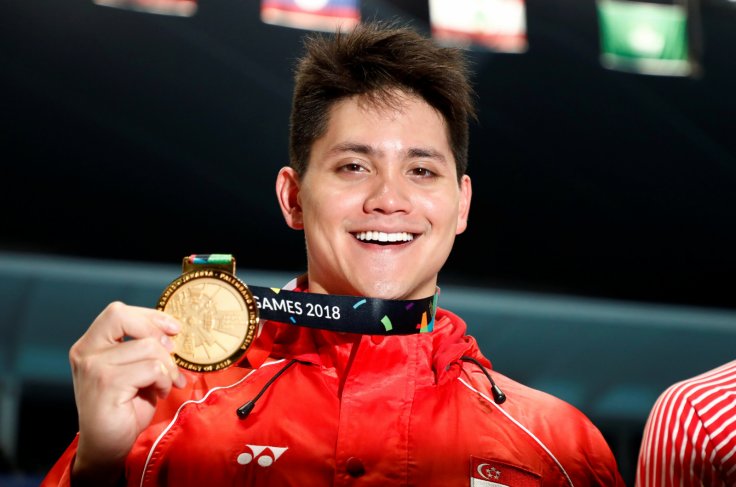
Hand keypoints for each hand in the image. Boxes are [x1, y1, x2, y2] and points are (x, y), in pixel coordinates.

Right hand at [69, 302, 185, 483]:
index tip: (173, 329)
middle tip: (170, 355)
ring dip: (167, 366)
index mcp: (91, 344)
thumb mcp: (135, 368)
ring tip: (164, 383)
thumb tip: (173, 331)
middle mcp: (86, 351)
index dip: (149, 316)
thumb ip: (144, 346)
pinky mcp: (106, 384)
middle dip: (156, 333)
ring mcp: (93, 367)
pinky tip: (158, 392)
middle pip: (123, 317)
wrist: (108, 445)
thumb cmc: (125, 406)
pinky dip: (164, 380)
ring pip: (148, 347)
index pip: (118, 312)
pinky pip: (151, 369)